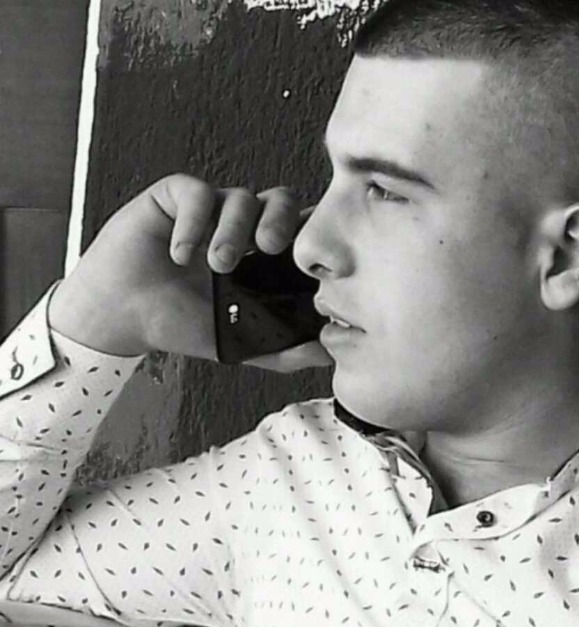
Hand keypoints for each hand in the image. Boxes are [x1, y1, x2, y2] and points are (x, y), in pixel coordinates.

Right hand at [48, 175, 330, 370]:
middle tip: (269, 248)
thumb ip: (283, 351)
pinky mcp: (174, 197)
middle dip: (281, 220)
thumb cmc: (179, 325)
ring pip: (240, 197)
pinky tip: (180, 255)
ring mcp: (209, 209)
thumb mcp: (239, 345)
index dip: (309, 234)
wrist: (124, 317)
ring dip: (233, 230)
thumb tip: (329, 355)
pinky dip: (194, 223)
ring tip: (216, 266)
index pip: (299, 229)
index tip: (307, 260)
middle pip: (280, 200)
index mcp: (262, 256)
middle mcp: (240, 226)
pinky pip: (197, 192)